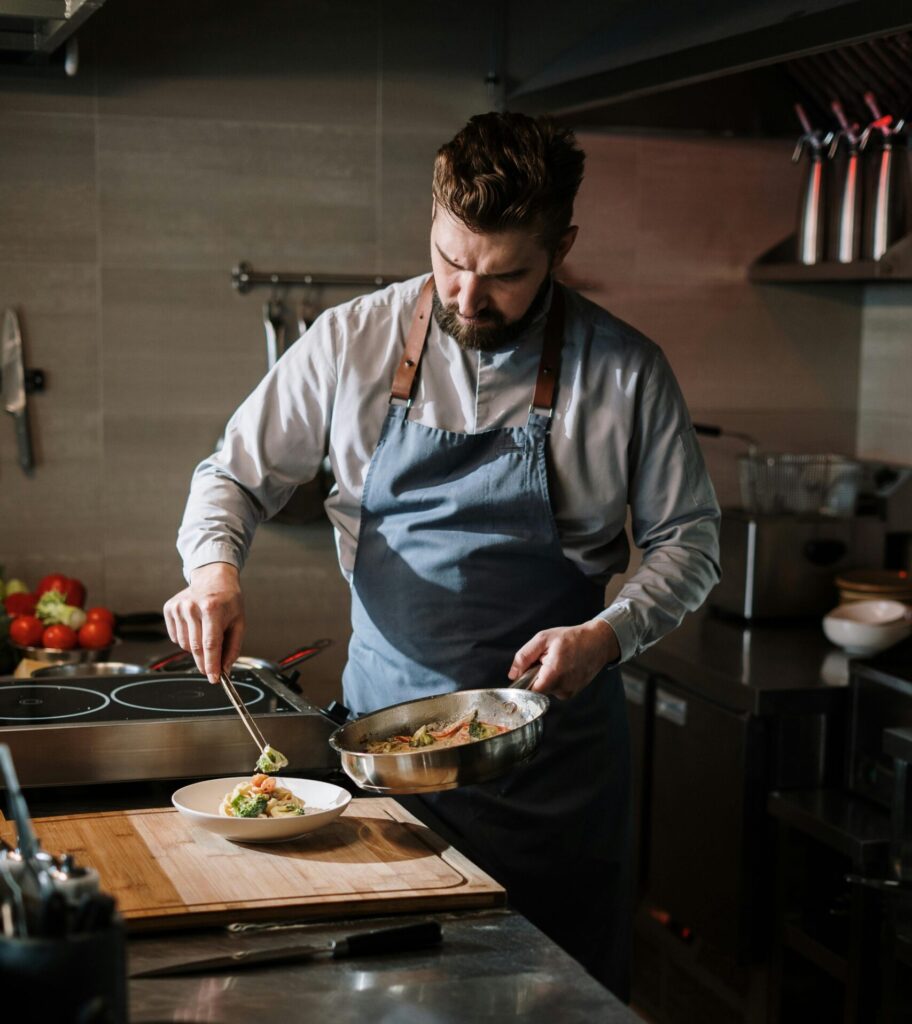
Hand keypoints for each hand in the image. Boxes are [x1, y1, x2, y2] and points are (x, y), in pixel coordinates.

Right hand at [163, 562, 244, 683]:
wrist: (214, 578)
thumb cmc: (228, 601)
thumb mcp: (239, 622)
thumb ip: (233, 648)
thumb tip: (225, 669)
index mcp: (213, 608)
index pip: (211, 644)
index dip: (212, 664)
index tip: (214, 678)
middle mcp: (192, 607)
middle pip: (196, 647)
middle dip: (204, 663)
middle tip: (212, 670)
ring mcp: (178, 607)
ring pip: (184, 645)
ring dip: (196, 649)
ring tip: (206, 634)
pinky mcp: (169, 608)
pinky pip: (175, 637)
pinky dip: (186, 639)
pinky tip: (195, 627)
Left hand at [507, 619, 619, 699]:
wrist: (598, 642)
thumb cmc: (571, 638)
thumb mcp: (543, 639)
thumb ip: (524, 656)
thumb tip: (513, 674)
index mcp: (554, 673)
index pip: (531, 692)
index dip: (524, 686)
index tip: (524, 676)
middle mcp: (563, 686)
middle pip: (538, 691)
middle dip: (536, 678)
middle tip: (543, 662)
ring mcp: (570, 691)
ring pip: (547, 691)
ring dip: (546, 679)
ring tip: (556, 663)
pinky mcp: (573, 692)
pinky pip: (556, 690)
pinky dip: (555, 681)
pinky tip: (563, 668)